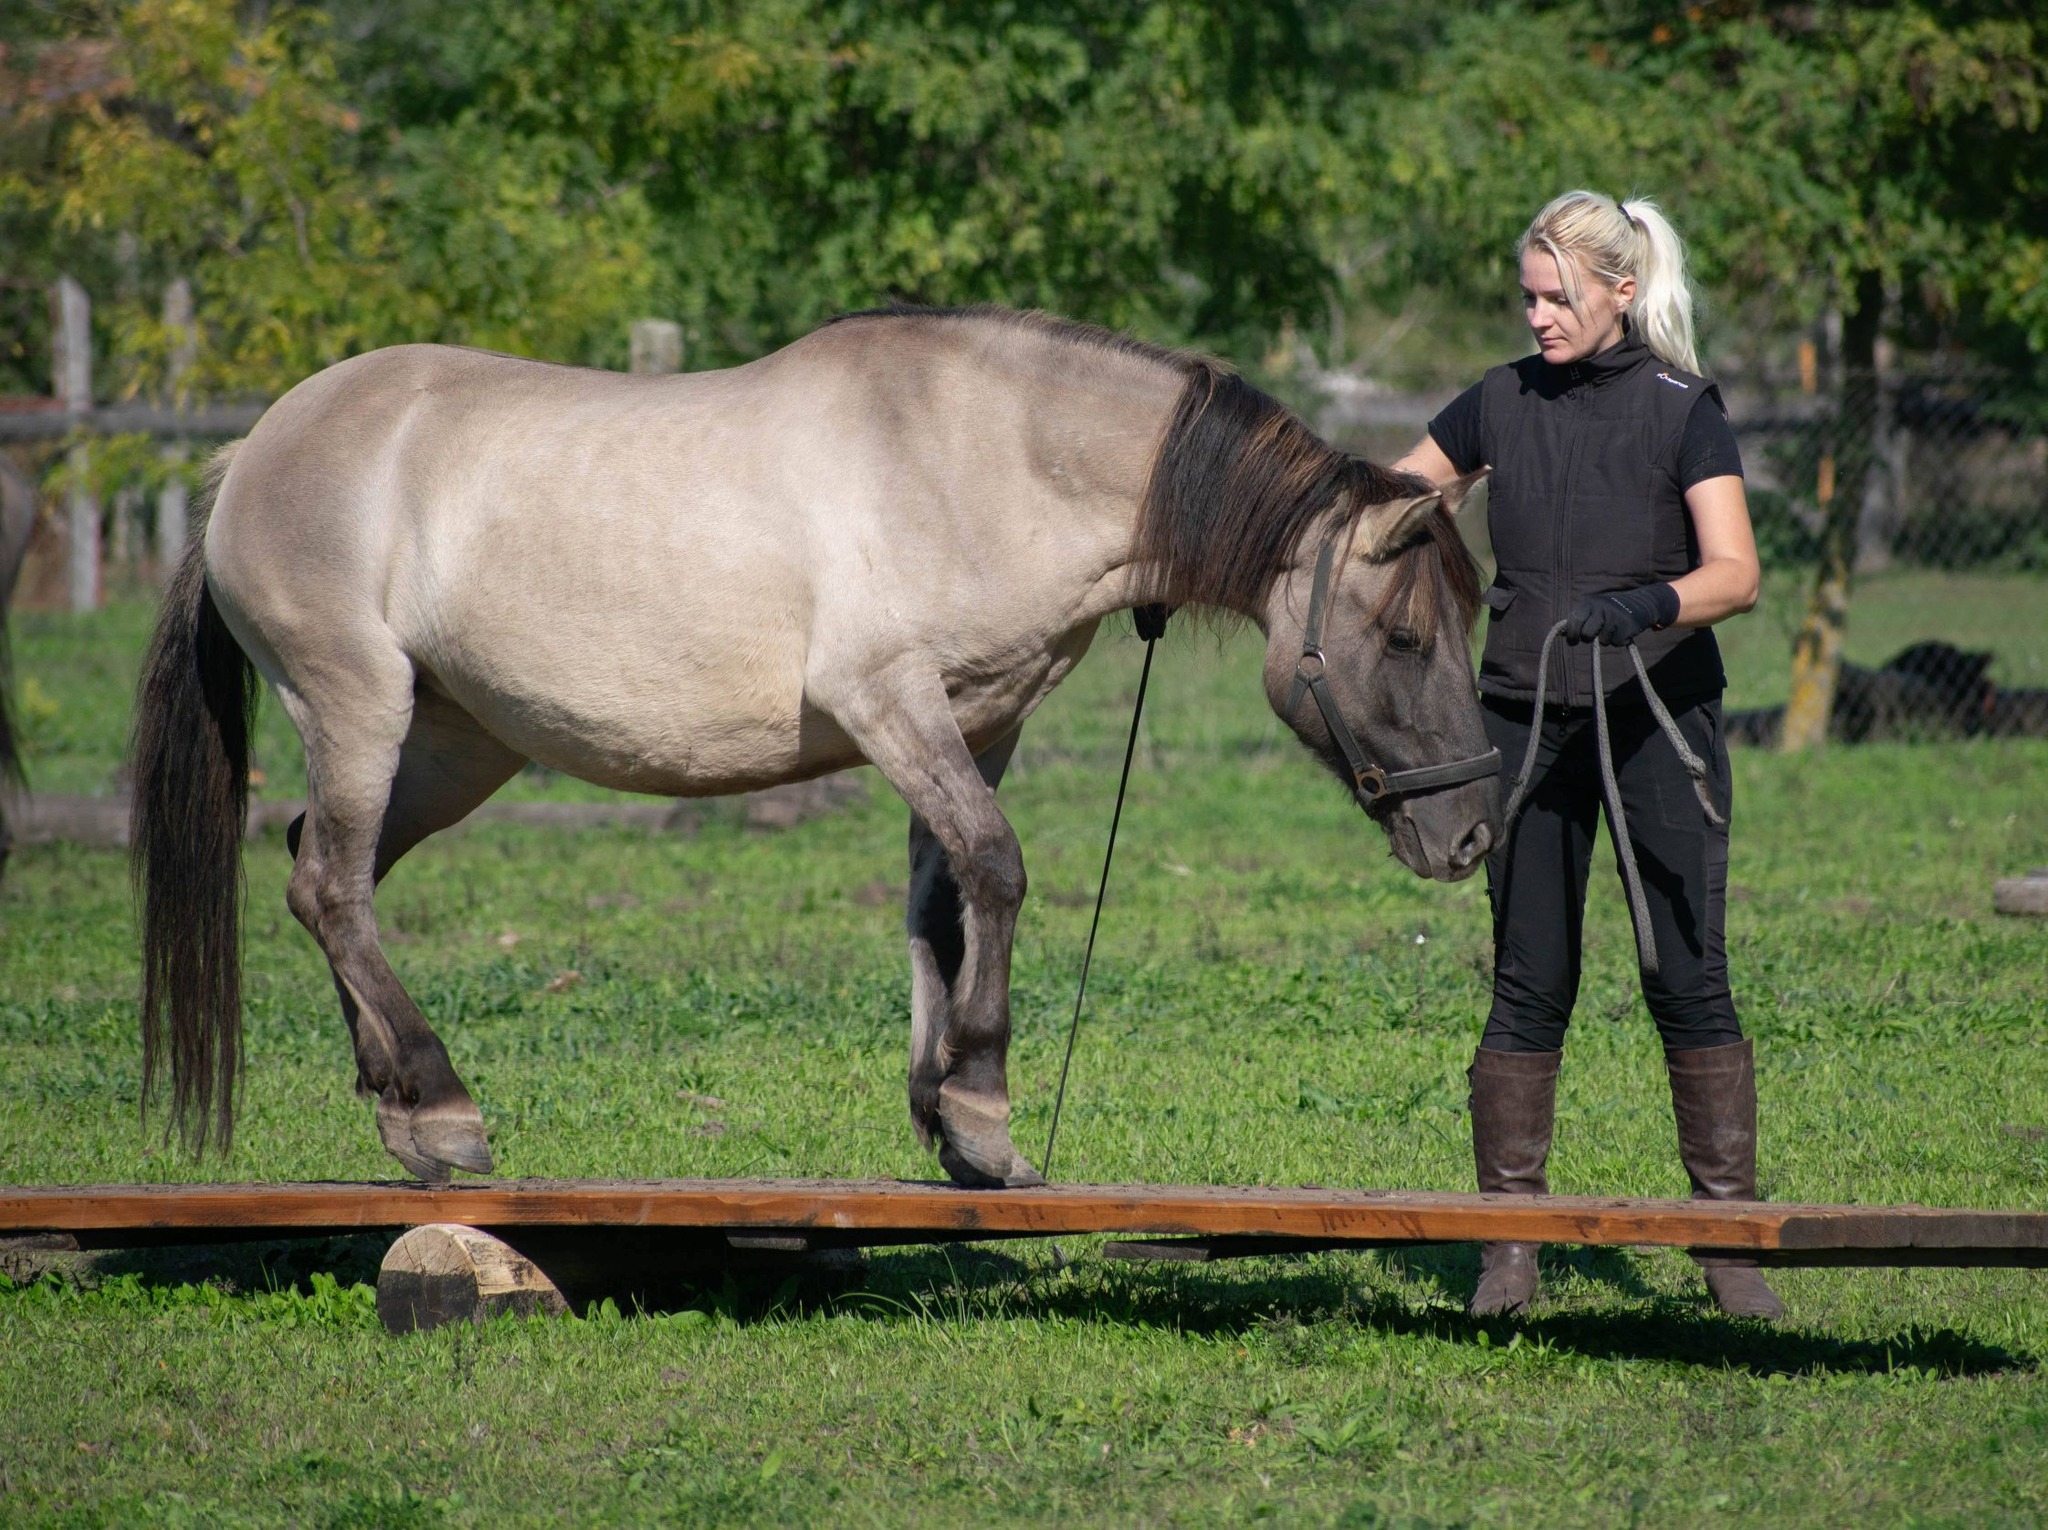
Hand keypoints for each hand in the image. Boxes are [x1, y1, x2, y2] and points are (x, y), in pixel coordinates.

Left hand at [1563, 583, 1679, 645]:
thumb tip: (1562, 632)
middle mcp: (1601, 609)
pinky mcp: (1626, 626)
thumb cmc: (1609, 611)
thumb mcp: (1594, 609)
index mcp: (1590, 604)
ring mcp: (1614, 617)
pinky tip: (1622, 631)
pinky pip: (1616, 642)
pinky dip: (1618, 640)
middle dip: (1587, 639)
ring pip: (1602, 641)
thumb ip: (1580, 619)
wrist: (1639, 604)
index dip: (1571, 634)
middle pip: (1586, 634)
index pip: (1575, 620)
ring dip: (1605, 639)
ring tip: (1612, 629)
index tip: (1572, 642)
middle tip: (1591, 638)